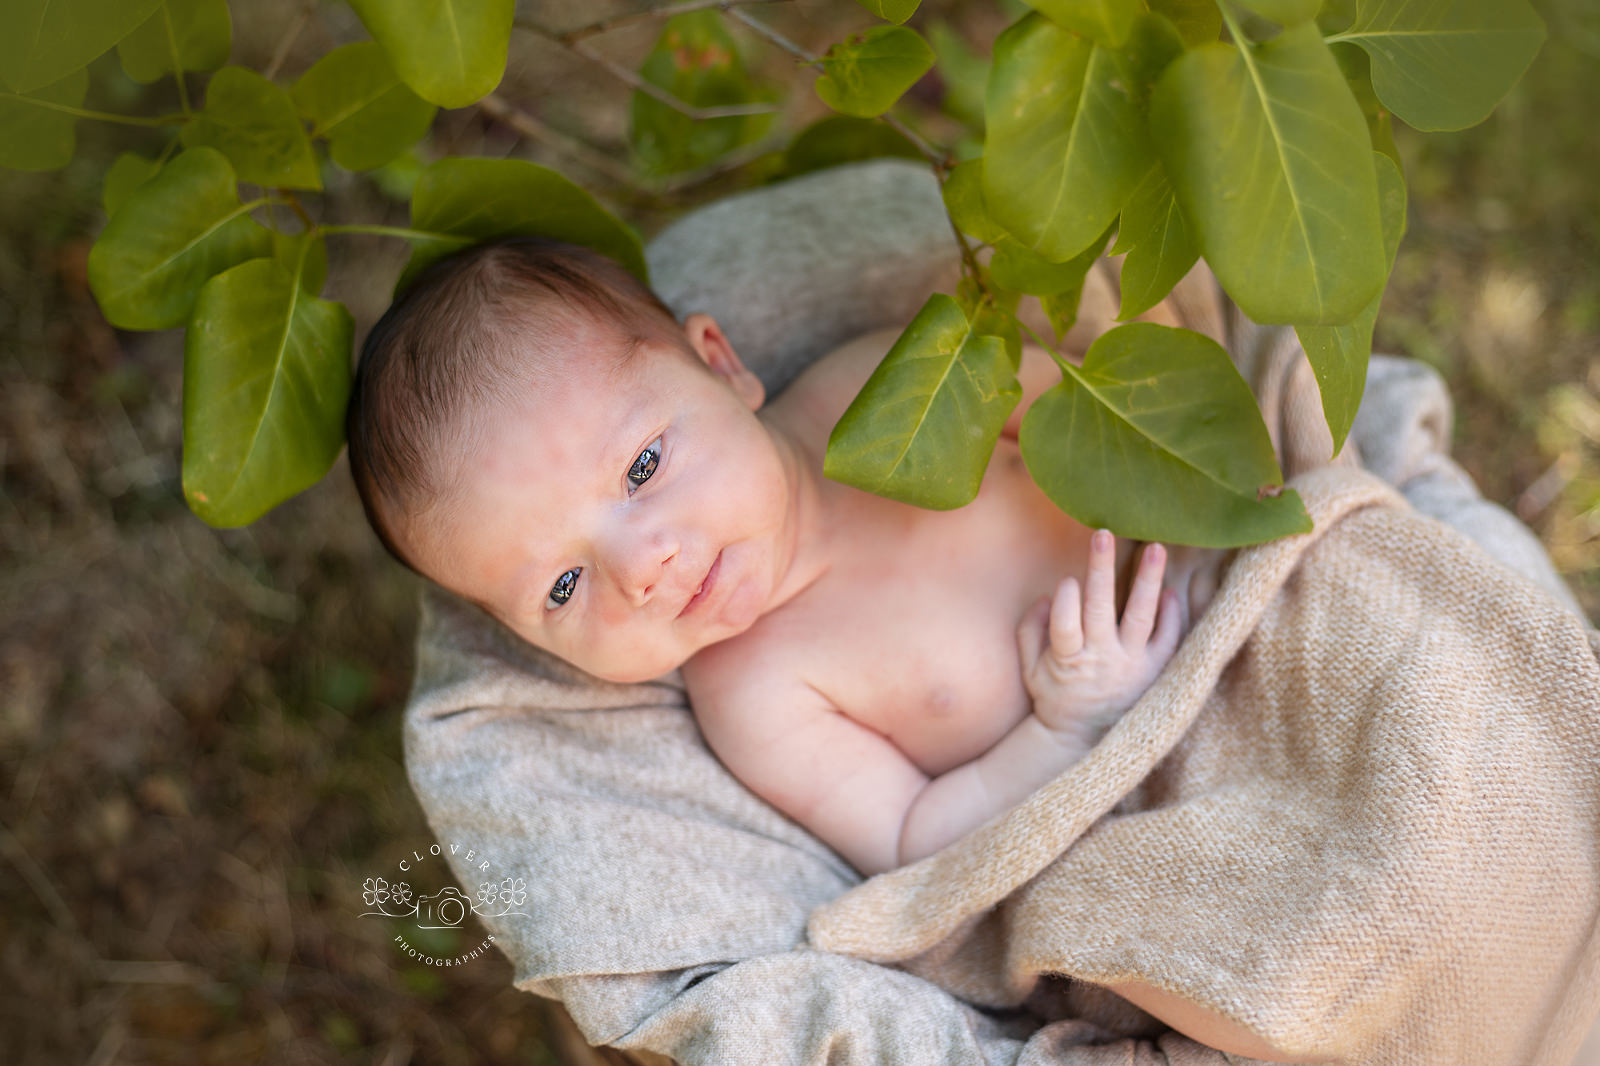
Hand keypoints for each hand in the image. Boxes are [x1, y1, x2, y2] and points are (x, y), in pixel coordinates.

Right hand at [1016, 530, 1184, 743]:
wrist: (1084, 741)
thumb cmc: (1055, 698)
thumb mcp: (1030, 670)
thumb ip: (1030, 631)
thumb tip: (1047, 596)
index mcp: (1068, 660)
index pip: (1065, 625)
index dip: (1065, 602)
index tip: (1067, 582)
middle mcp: (1103, 659)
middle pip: (1101, 608)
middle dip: (1100, 569)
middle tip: (1103, 535)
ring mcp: (1133, 665)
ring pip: (1141, 616)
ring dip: (1147, 580)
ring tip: (1155, 548)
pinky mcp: (1155, 671)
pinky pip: (1168, 640)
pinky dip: (1171, 615)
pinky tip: (1169, 591)